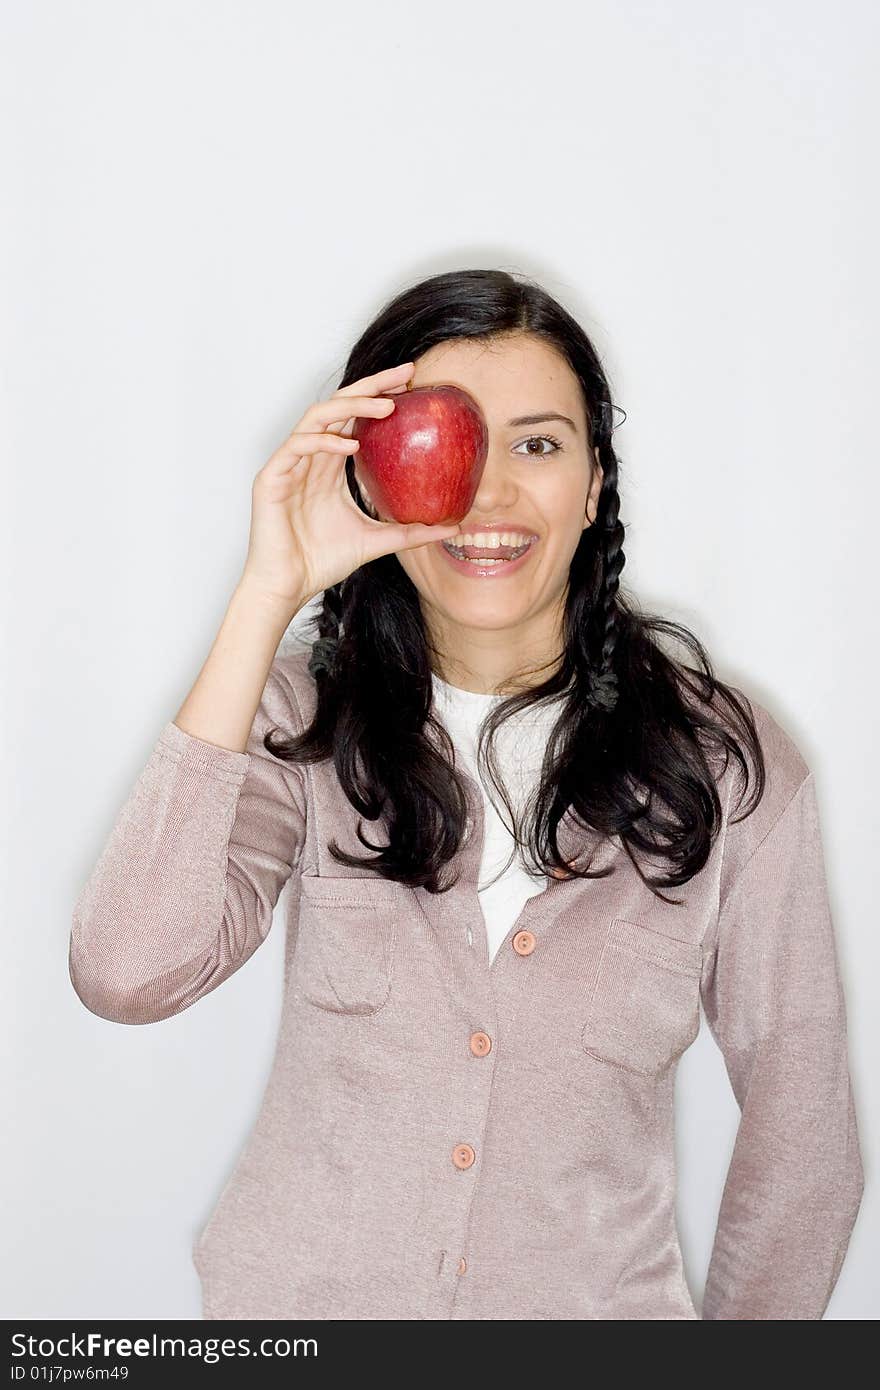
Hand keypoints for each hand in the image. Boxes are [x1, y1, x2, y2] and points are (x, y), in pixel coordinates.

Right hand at [240, 362, 461, 609]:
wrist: (288, 585)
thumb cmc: (323, 561)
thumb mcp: (378, 541)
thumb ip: (412, 532)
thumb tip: (455, 527)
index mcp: (330, 465)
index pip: (355, 419)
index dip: (379, 397)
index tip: (412, 385)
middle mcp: (310, 457)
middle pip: (339, 406)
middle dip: (371, 386)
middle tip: (404, 374)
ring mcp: (289, 464)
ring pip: (318, 417)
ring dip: (351, 407)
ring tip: (385, 407)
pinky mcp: (272, 477)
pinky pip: (297, 446)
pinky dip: (324, 442)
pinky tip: (350, 445)